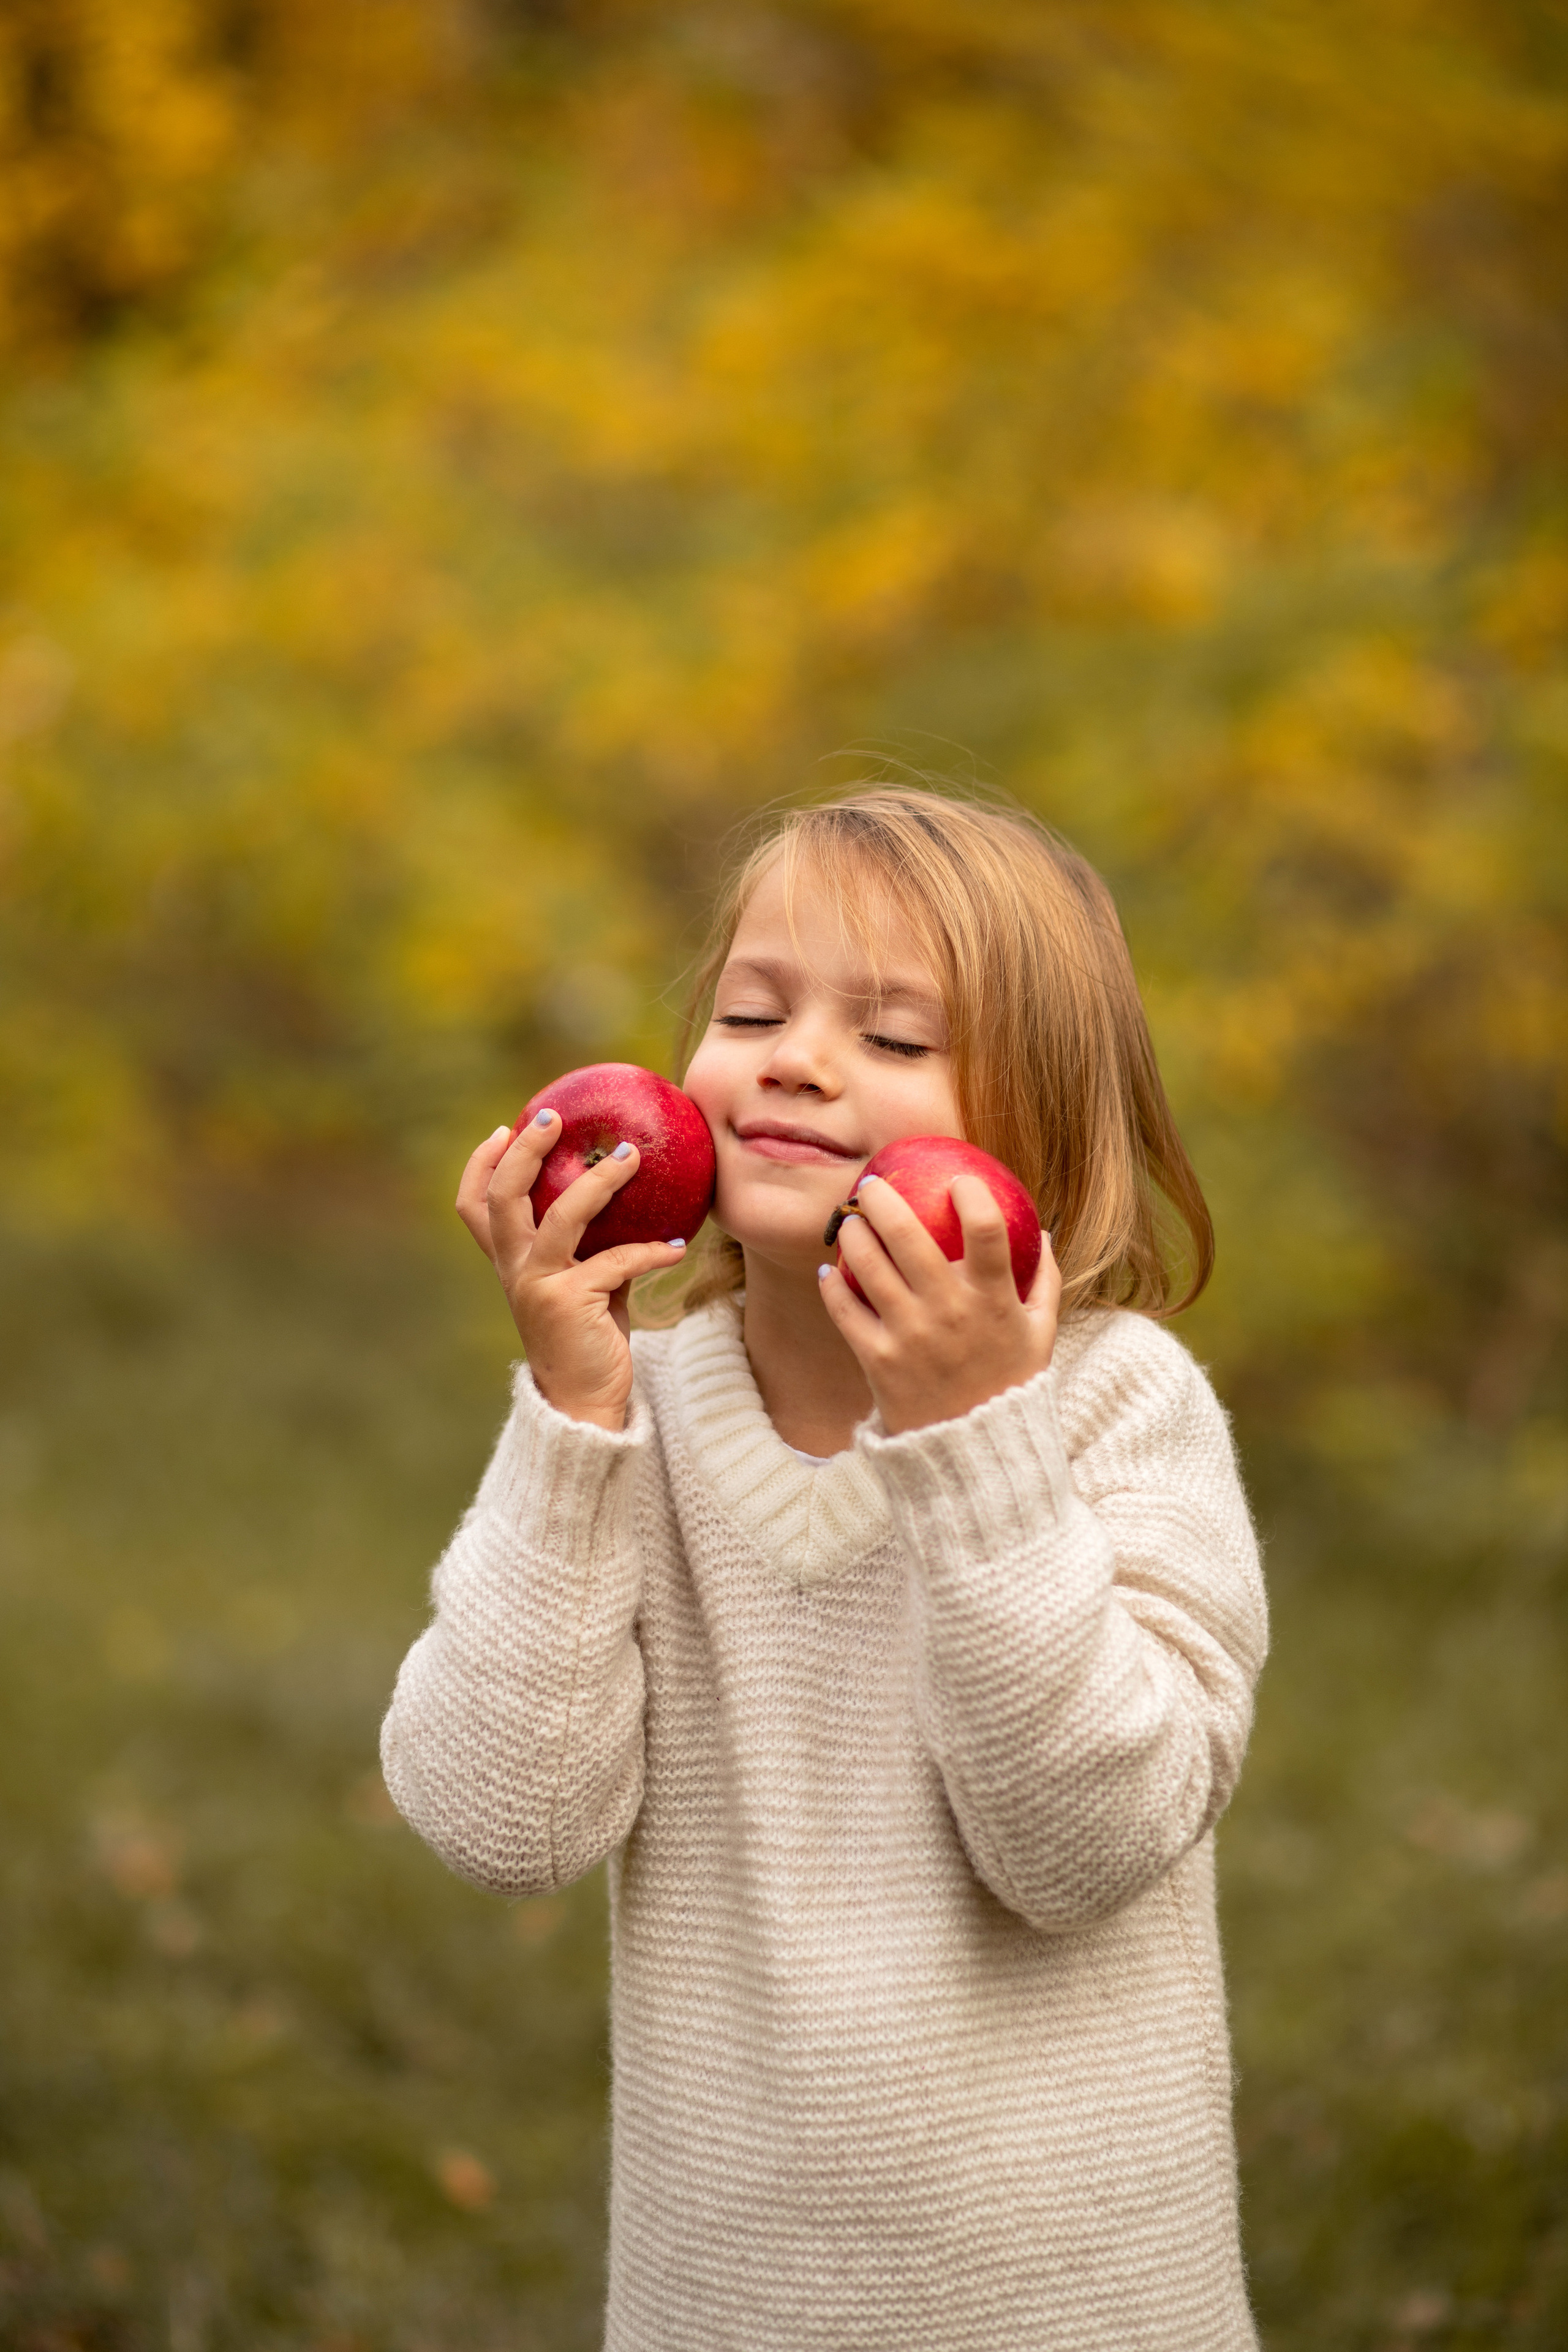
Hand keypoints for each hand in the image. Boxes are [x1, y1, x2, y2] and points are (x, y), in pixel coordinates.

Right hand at [456, 1115, 687, 1431]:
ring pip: (562, 1216)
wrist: (585, 1403)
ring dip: (600, 1181)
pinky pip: (617, 1261)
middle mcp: (515, 1270)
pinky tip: (676, 1248)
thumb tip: (632, 1197)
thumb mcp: (585, 1284)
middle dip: (524, 1151)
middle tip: (552, 1117)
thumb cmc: (589, 1338)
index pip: (475, 1207)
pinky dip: (651, 1252)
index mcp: (510, 1263)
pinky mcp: (570, 1303)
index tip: (504, 1128)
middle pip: (502, 1197)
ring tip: (632, 1156)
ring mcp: (538, 1285)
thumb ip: (594, 1245)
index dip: (481, 1165)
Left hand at [817, 1173, 1060, 1435]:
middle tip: (871, 1185)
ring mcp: (910, 1335)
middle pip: (908, 1237)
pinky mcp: (878, 1360)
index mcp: (994, 1300)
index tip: (957, 1179)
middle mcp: (950, 1312)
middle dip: (882, 1199)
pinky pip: (845, 1310)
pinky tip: (831, 1271)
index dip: (972, 1195)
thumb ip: (1044, 1280)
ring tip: (848, 1223)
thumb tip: (1042, 1229)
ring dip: (852, 1234)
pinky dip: (833, 1285)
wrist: (977, 1456)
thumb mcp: (1041, 1335)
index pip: (987, 1231)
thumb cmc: (1011, 1385)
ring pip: (868, 1266)